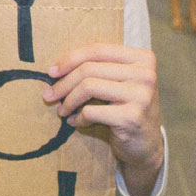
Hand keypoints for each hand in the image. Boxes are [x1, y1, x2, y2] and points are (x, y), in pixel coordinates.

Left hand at [43, 44, 163, 195]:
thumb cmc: (126, 107)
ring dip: (68, 101)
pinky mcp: (132, 117)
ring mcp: (141, 95)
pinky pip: (91, 111)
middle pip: (89, 69)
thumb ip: (97, 68)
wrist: (147, 144)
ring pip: (88, 87)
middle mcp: (146, 74)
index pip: (97, 50)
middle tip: (48, 95)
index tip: (51, 72)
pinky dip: (79, 118)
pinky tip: (76, 122)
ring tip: (61, 110)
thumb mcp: (118, 82)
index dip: (70, 59)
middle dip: (63, 83)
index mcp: (143, 58)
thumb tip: (55, 69)